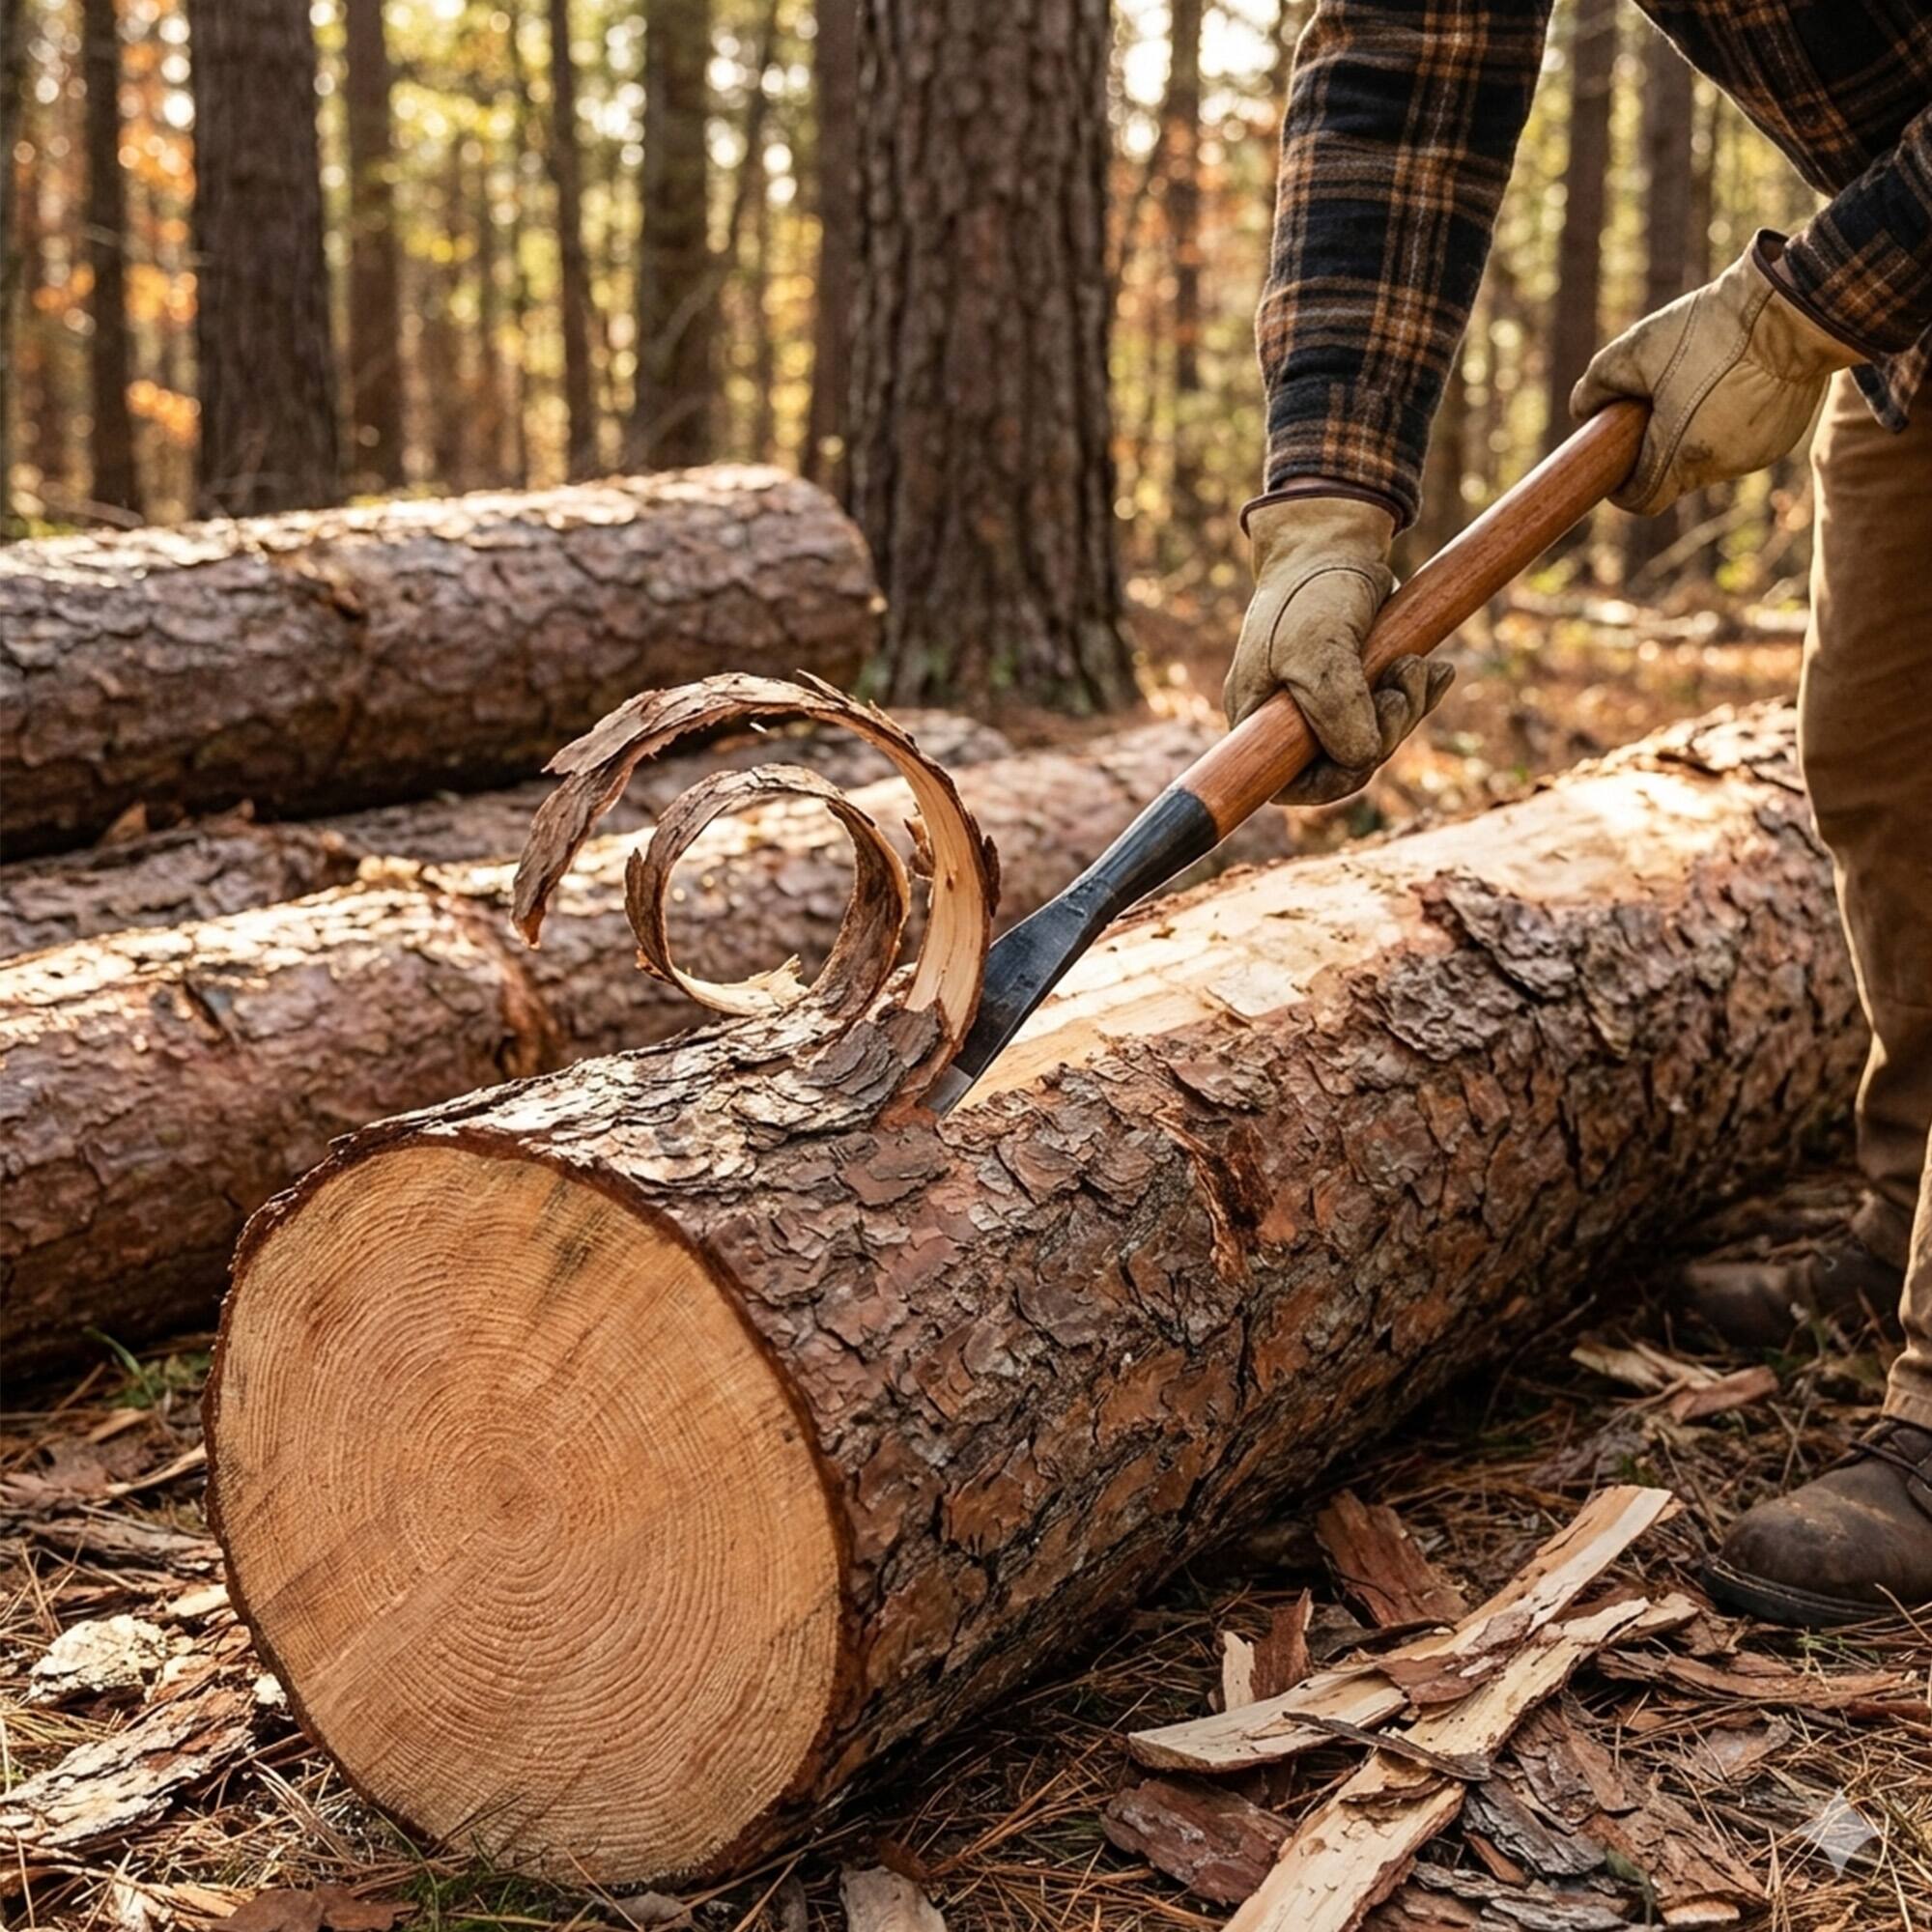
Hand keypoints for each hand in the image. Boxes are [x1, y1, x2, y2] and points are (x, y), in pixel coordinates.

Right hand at [1224, 495, 1453, 805]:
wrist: (1332, 541)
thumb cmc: (1311, 593)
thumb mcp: (1317, 650)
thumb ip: (1336, 710)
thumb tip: (1363, 759)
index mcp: (1259, 721)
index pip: (1291, 784)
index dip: (1330, 784)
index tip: (1364, 759)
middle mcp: (1289, 719)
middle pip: (1345, 762)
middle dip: (1384, 732)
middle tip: (1402, 686)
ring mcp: (1326, 702)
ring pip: (1377, 736)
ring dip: (1408, 707)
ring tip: (1417, 665)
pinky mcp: (1360, 682)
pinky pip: (1395, 710)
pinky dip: (1420, 693)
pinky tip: (1438, 670)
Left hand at [1572, 234, 1862, 515]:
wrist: (1795, 306)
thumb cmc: (1710, 329)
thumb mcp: (1636, 349)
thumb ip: (1597, 385)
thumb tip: (1583, 410)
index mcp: (1682, 455)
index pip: (1642, 499)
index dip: (1624, 486)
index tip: (1618, 466)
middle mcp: (1721, 465)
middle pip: (1676, 478)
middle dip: (1660, 451)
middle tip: (1659, 405)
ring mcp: (1756, 454)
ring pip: (1710, 460)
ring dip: (1697, 435)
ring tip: (1702, 383)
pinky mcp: (1782, 438)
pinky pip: (1743, 442)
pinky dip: (1731, 424)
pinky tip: (1736, 383)